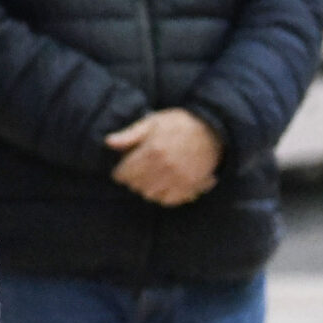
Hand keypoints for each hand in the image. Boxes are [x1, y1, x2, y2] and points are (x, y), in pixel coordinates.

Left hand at [105, 109, 221, 206]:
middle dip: (132, 180)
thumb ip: (130, 134)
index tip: (122, 169)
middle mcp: (164, 168)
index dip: (120, 171)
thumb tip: (108, 142)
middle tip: (136, 173)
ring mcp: (178, 179)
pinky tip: (163, 186)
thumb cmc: (180, 124)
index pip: (125, 173)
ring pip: (150, 195)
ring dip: (146, 188)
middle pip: (136, 185)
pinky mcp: (190, 186)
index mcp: (152, 151)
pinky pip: (169, 201)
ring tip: (150, 178)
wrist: (213, 130)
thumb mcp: (153, 122)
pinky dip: (162, 196)